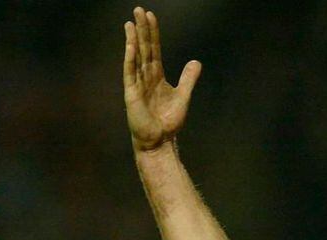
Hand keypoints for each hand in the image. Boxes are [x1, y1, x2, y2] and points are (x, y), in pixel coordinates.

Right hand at [123, 6, 201, 151]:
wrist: (160, 141)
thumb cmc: (168, 121)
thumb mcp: (183, 96)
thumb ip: (188, 78)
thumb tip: (196, 61)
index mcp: (156, 76)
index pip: (153, 50)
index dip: (153, 33)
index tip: (151, 17)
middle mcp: (145, 77)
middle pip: (143, 48)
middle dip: (142, 29)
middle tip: (139, 9)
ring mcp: (136, 84)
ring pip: (135, 57)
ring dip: (133, 39)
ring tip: (131, 22)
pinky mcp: (131, 93)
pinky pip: (130, 73)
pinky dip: (130, 59)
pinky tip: (131, 45)